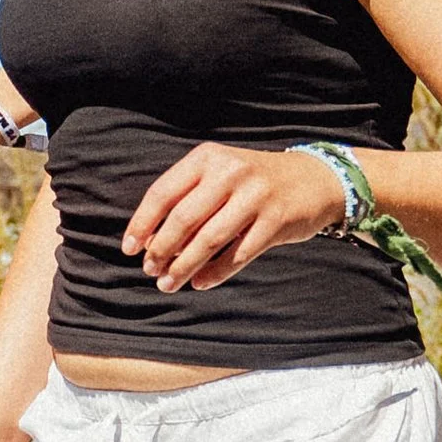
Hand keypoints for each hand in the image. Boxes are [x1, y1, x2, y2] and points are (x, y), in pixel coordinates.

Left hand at [122, 142, 345, 292]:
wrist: (313, 179)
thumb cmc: (253, 182)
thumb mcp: (220, 175)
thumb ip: (188, 199)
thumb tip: (150, 241)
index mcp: (208, 158)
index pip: (163, 193)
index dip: (142, 224)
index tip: (129, 249)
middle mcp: (231, 172)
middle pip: (183, 219)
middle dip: (161, 250)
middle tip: (150, 271)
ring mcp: (255, 196)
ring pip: (209, 240)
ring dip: (184, 266)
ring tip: (168, 284)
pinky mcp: (276, 220)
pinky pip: (238, 254)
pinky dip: (215, 273)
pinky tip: (200, 283)